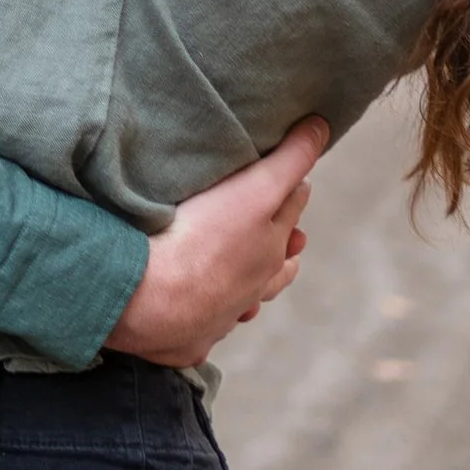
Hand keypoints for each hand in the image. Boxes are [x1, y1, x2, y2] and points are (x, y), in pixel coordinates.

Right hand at [105, 120, 325, 371]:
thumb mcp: (254, 190)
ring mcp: (221, 319)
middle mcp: (252, 289)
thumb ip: (288, 161)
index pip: (290, 210)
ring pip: (246, 304)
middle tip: (287, 236)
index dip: (292, 190)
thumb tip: (321, 127)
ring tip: (252, 286)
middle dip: (282, 246)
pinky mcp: (188, 342)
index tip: (293, 180)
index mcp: (270, 253)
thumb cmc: (202, 240)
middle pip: (278, 265)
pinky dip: (206, 323)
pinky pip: (203, 333)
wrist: (148, 299)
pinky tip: (197, 317)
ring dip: (251, 291)